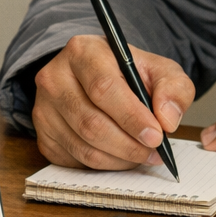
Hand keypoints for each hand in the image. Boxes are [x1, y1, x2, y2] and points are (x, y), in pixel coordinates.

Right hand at [31, 34, 193, 170]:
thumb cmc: (127, 73)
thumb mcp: (158, 69)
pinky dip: (103, 165)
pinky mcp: (42, 134)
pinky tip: (120, 156)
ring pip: (83, 146)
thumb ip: (173, 88)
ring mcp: (43, 108)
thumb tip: (167, 119)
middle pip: (90, 122)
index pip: (103, 88)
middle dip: (128, 145)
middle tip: (153, 152)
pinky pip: (74, 160)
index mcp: (82, 52)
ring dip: (119, 159)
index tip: (156, 136)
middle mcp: (54, 77)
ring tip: (142, 155)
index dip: (131, 117)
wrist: (96, 76)